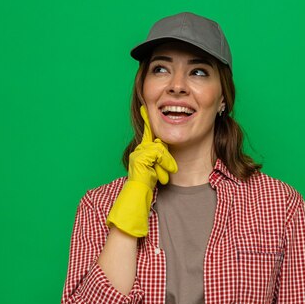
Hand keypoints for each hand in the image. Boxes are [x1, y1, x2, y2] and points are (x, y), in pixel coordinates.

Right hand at [105, 106, 177, 236]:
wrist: (139, 197)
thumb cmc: (149, 186)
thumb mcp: (160, 169)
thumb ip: (163, 158)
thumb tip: (166, 151)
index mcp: (144, 150)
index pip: (148, 131)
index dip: (147, 118)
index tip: (146, 106)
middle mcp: (139, 149)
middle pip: (161, 142)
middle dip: (166, 159)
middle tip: (161, 175)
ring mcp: (138, 153)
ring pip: (160, 148)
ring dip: (166, 165)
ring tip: (163, 178)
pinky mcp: (140, 158)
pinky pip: (159, 153)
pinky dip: (164, 164)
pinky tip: (162, 176)